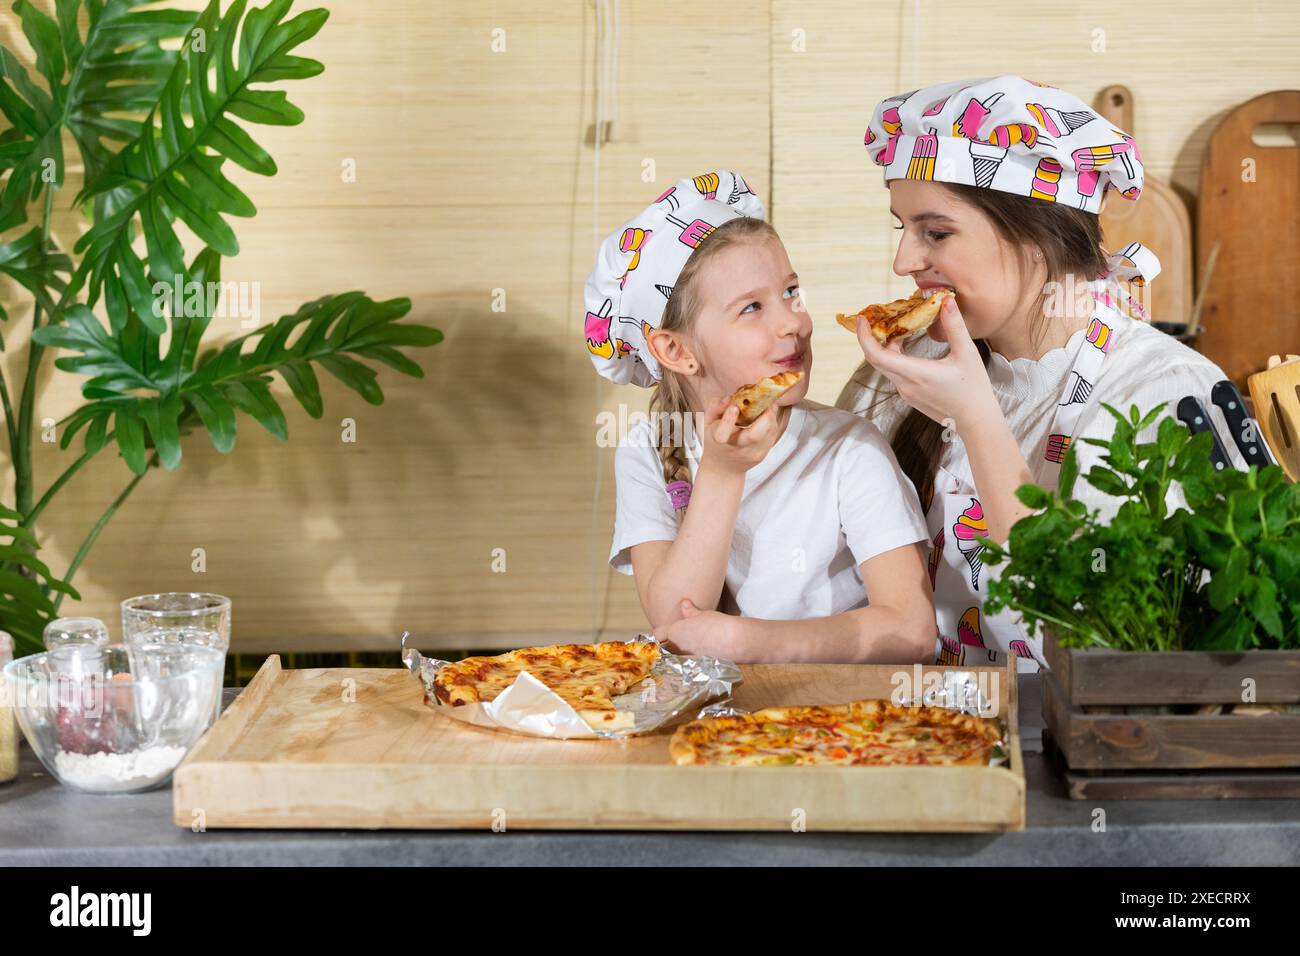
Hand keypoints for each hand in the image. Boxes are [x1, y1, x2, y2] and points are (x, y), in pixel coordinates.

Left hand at [655, 598, 742, 658]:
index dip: (658, 634)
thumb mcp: (702, 614)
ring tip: (687, 651)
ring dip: (676, 656)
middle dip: (665, 647)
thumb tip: (684, 603)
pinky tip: (698, 658)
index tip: (662, 634)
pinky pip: (685, 665)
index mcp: (674, 632)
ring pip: (673, 659)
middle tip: (671, 644)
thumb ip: (690, 611)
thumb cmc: (717, 625)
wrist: (732, 641)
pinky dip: (688, 663)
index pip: (656, 634)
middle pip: (662, 649)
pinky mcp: (696, 668)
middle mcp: (676, 647)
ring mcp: (685, 659)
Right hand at [697, 396, 783, 476]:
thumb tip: (730, 398)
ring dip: (770, 415)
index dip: (728, 420)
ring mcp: (752, 454)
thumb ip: (716, 408)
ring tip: (766, 405)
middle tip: (763, 400)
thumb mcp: (707, 423)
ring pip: (769, 433)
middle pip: (754, 435)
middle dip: (763, 414)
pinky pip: (772, 435)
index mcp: (718, 441)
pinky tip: (767, 415)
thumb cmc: (714, 442)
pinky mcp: (763, 454)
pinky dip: (772, 422)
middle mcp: (737, 450)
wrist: (723, 468)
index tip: (733, 407)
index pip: (721, 434)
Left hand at [855, 294, 997, 430]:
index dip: (864, 337)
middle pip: (876, 360)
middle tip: (874, 318)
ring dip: (885, 347)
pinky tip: (904, 346)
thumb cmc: (974, 389)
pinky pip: (894, 374)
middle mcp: (905, 385)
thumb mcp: (967, 353)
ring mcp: (906, 392)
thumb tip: (946, 300)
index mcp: (915, 373)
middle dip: (871, 337)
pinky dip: (893, 358)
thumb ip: (954, 326)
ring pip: (885, 366)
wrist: (976, 422)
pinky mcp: (910, 396)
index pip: (877, 355)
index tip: (862, 320)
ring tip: (893, 327)